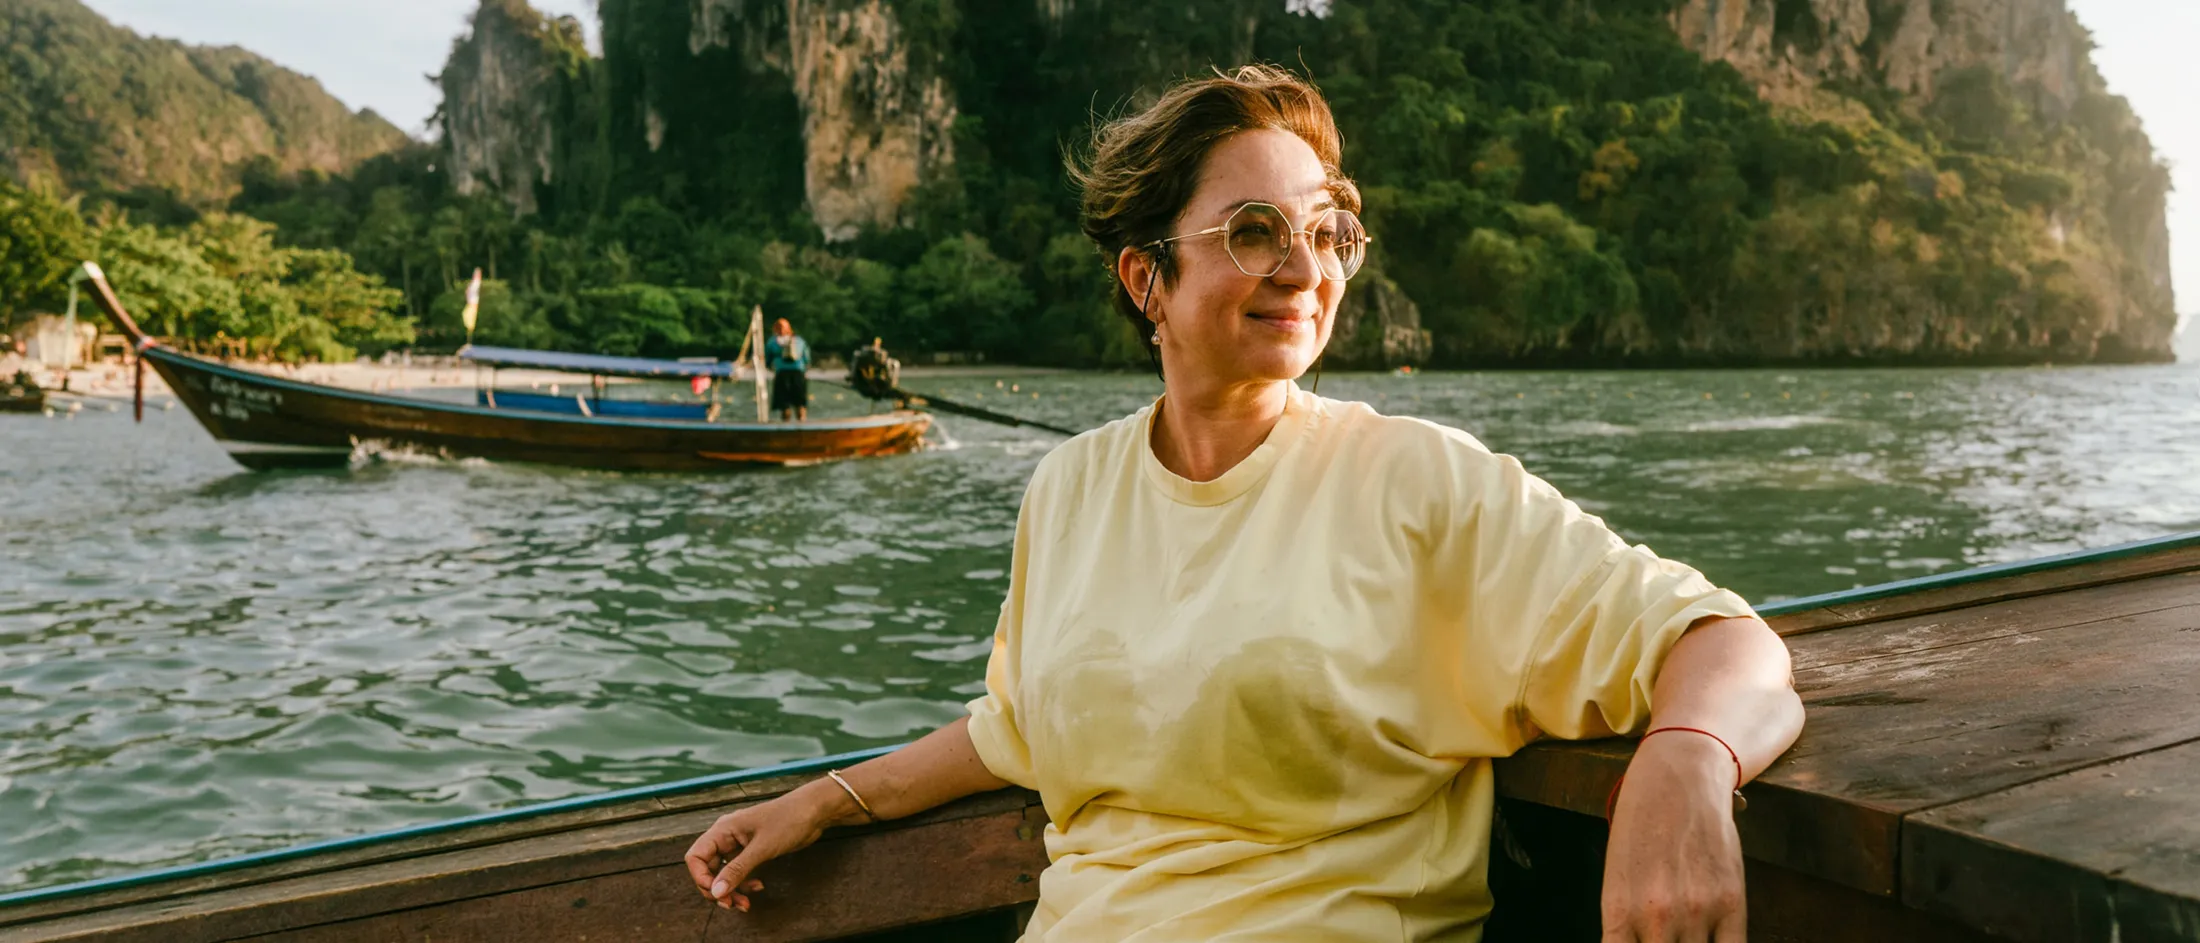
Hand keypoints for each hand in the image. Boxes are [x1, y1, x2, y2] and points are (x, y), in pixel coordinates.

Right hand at [683, 781, 856, 911]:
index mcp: (723, 830)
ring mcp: (739, 844)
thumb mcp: (762, 848)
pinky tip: (759, 887)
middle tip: (732, 905)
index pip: (696, 857)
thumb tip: (716, 892)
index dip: (701, 878)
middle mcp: (726, 837)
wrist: (814, 811)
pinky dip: (744, 883)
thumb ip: (738, 870)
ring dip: (731, 890)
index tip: (717, 893)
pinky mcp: (752, 851)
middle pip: (708, 868)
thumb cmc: (788, 820)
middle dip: (717, 889)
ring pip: (723, 873)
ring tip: (746, 904)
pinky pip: (739, 872)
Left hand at [1600, 733, 1746, 941]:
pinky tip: (1713, 939)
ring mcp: (1697, 911)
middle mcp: (1657, 917)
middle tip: (1667, 937)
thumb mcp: (1618, 877)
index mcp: (1619, 911)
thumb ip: (1626, 924)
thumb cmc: (1640, 825)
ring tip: (1686, 934)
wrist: (1678, 779)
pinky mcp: (1732, 902)